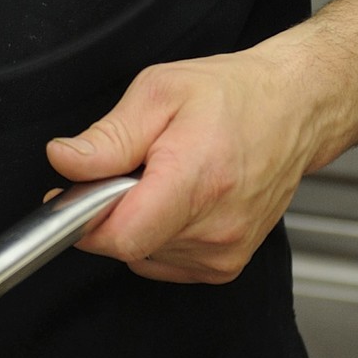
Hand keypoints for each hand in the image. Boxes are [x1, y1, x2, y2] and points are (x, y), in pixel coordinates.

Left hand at [45, 35, 322, 283]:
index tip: (75, 194)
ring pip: (144, 255)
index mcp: (195, 181)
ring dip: (140, 220)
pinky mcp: (228, 265)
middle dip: (114, 208)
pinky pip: (166, 262)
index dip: (84, 219)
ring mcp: (225, 252)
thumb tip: (64, 161)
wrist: (293, 109)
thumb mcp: (158, 92)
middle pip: (127, 244)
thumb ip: (108, 137)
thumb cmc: (233, 95)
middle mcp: (215, 227)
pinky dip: (160, 234)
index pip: (120, 236)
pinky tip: (181, 199)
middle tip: (134, 167)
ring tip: (166, 177)